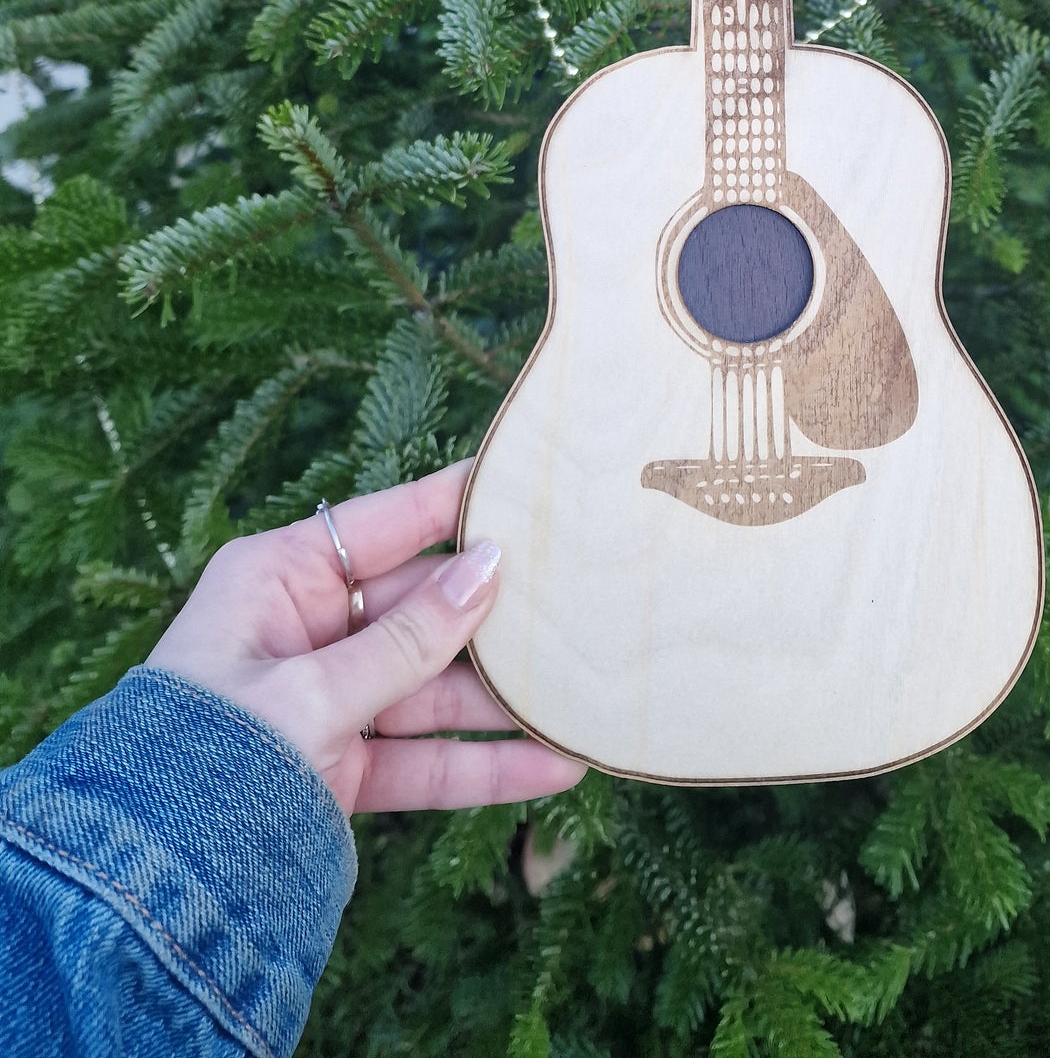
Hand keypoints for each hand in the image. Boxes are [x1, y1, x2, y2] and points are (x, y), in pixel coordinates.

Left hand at [146, 458, 583, 815]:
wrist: (148, 884)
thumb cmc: (211, 752)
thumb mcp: (315, 687)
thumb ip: (411, 638)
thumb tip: (488, 567)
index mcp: (278, 578)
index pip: (386, 524)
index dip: (456, 505)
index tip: (527, 484)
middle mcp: (306, 631)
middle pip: (422, 610)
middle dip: (496, 618)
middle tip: (578, 600)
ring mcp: (326, 703)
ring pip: (433, 689)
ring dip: (503, 700)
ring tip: (581, 693)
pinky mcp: (341, 770)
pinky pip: (425, 758)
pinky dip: (484, 765)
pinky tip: (552, 764)